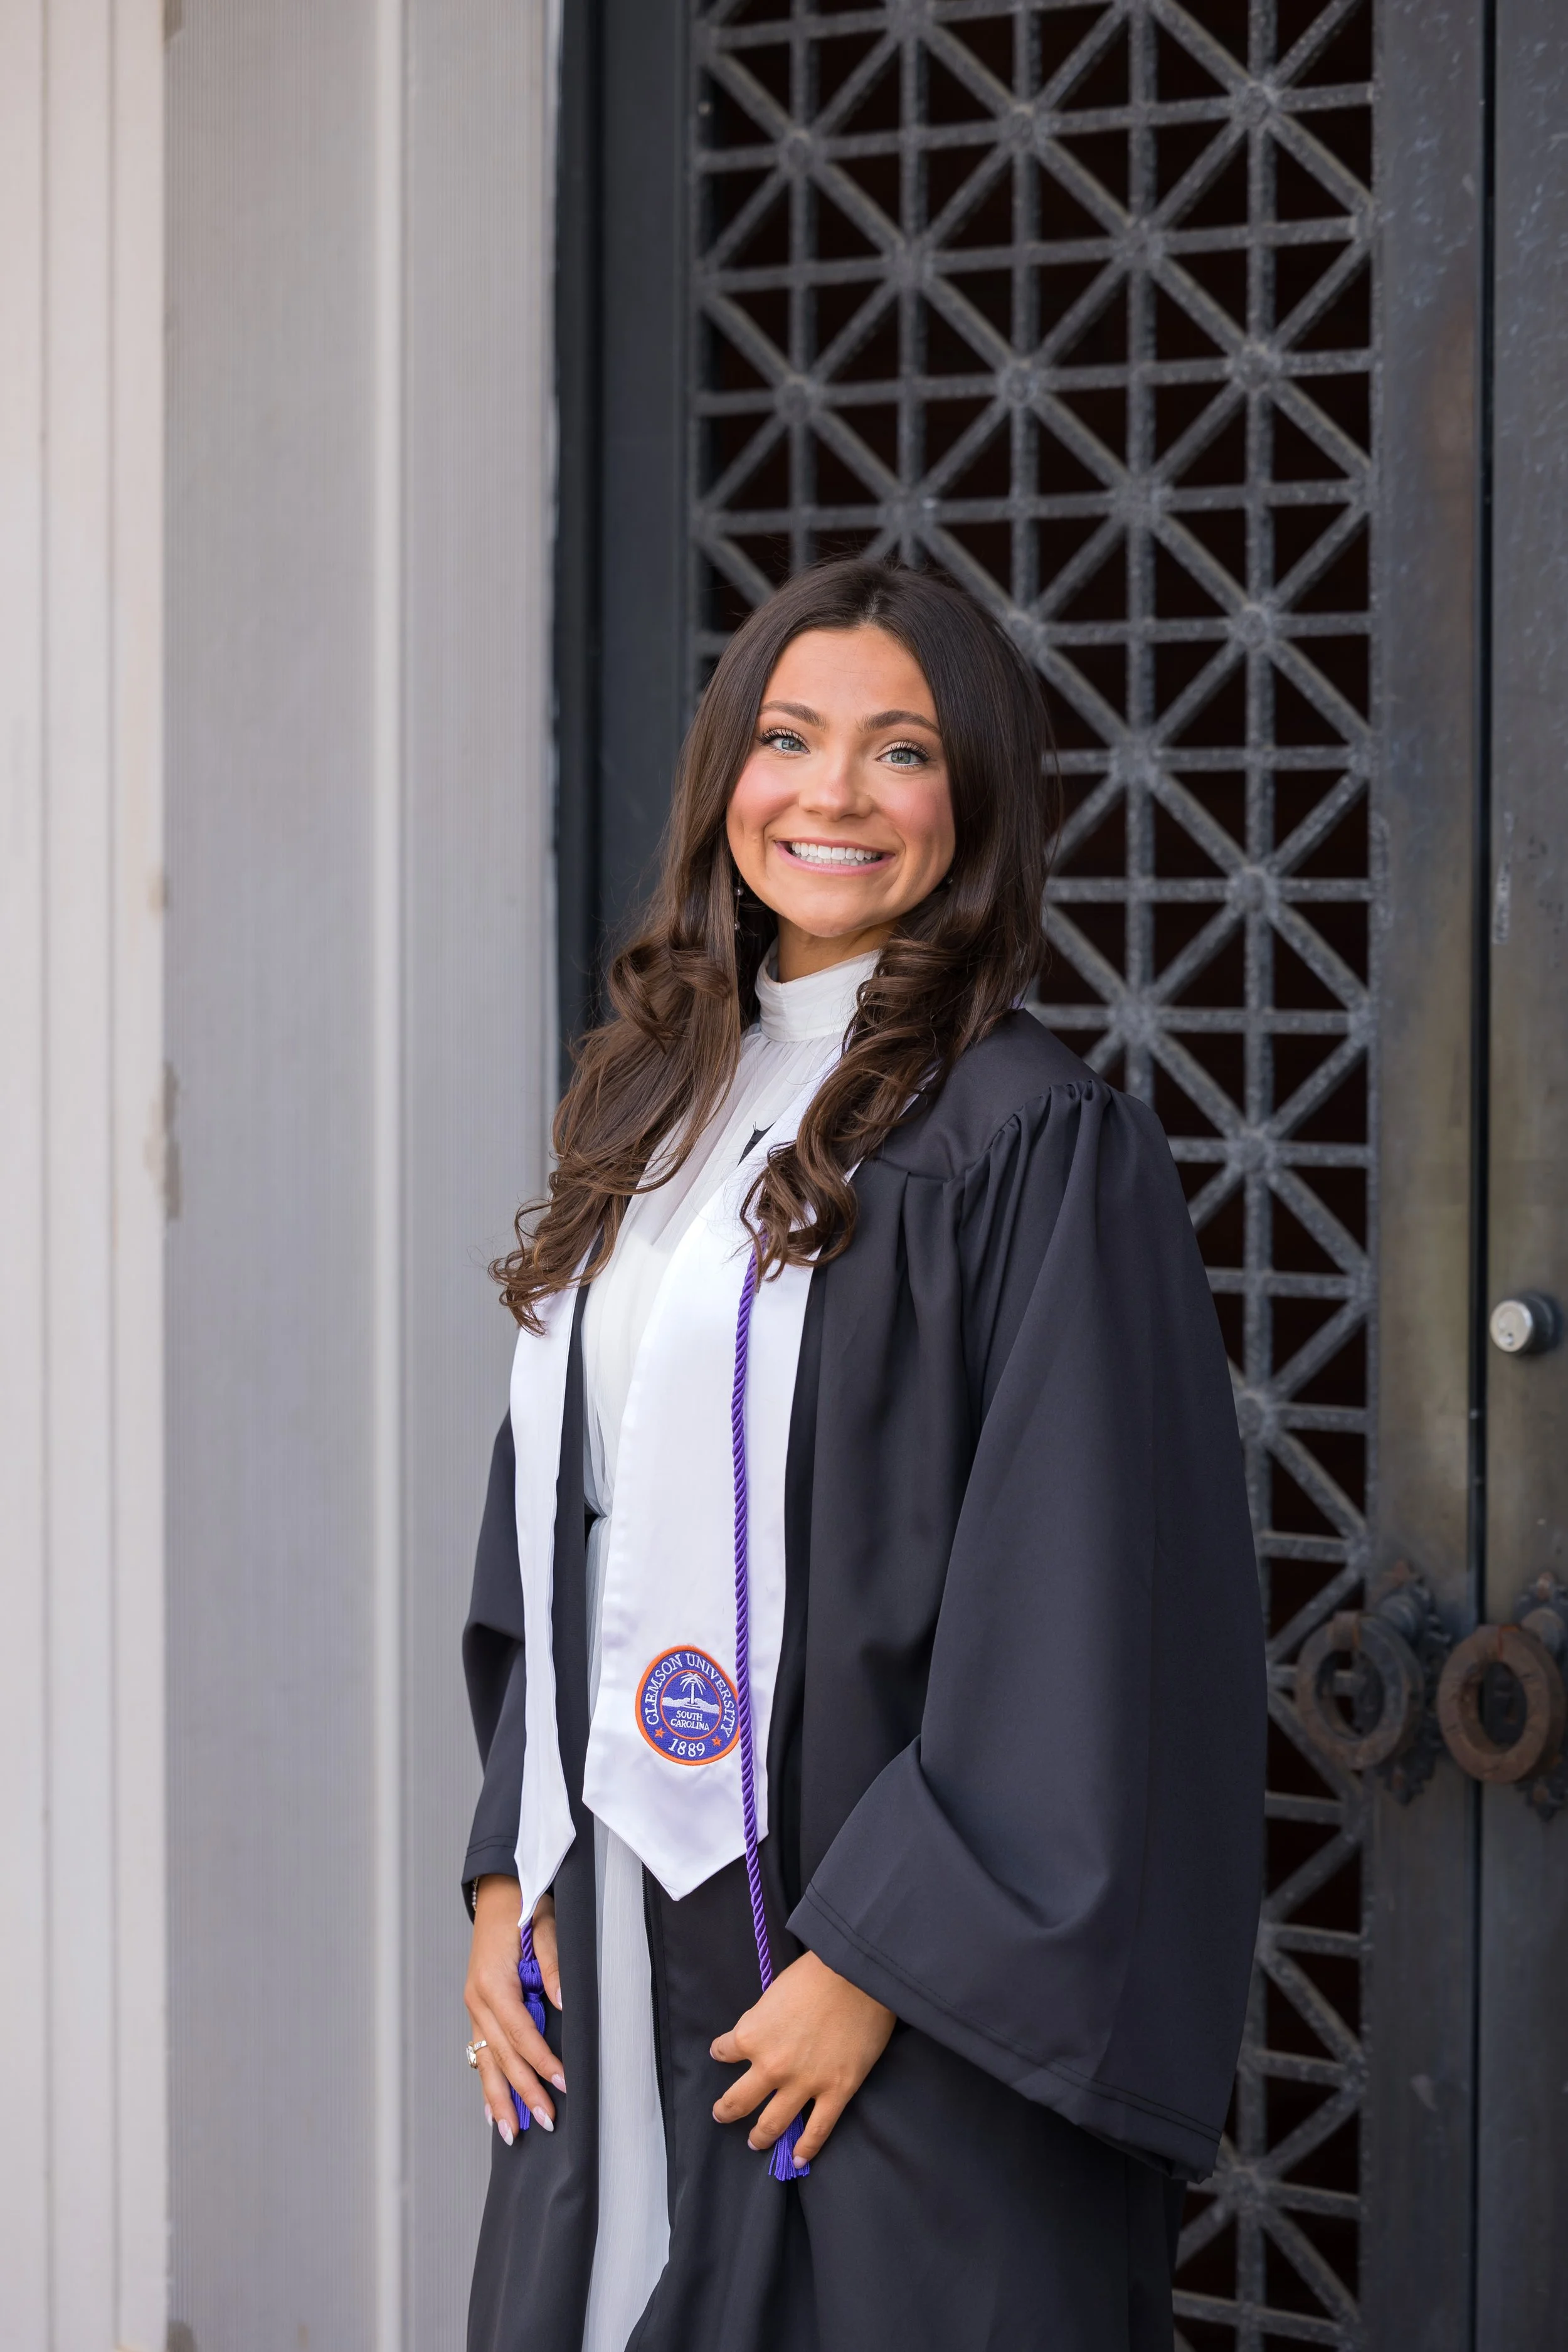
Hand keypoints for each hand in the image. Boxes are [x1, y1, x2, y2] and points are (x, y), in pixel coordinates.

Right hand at [464, 1878, 562, 2142]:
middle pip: (503, 2055)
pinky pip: (482, 2053)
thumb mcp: (546, 1926)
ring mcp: (474, 2007)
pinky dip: (488, 2081)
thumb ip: (555, 1966)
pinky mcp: (478, 2010)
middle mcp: (478, 2000)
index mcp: (493, 1982)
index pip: (520, 2032)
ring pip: (487, 2062)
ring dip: (500, 2098)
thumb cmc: (525, 1905)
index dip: (541, 2061)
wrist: (500, 1891)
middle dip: (524, 2092)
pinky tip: (493, 2108)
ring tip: (512, 2134)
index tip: (562, 2083)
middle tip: (547, 2122)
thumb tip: (564, 2003)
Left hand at [710, 1950, 894, 2166]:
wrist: (857, 1974)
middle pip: (739, 2100)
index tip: (723, 2054)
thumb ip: (763, 2020)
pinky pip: (817, 2130)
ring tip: (754, 2141)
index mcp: (751, 2035)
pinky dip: (805, 2150)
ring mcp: (803, 2083)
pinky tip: (797, 2161)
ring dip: (759, 2136)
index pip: (724, 2051)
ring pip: (772, 2123)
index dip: (722, 2052)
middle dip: (727, 2110)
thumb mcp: (774, 1993)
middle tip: (722, 2114)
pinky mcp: (836, 2091)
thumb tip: (763, 2034)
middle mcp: (771, 2066)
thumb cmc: (815, 1973)